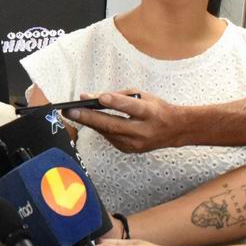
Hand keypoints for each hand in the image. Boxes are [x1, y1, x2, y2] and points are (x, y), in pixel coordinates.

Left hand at [63, 91, 185, 152]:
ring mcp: (135, 144)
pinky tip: (90, 121)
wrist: (175, 130)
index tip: (99, 98)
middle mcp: (143, 131)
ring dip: (89, 122)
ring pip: (107, 133)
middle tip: (70, 111)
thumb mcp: (142, 96)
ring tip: (72, 113)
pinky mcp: (129, 150)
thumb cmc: (156, 108)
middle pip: (113, 125)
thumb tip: (90, 97)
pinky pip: (109, 137)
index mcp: (150, 112)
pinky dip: (100, 128)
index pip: (131, 107)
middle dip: (89, 117)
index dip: (116, 102)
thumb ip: (118, 95)